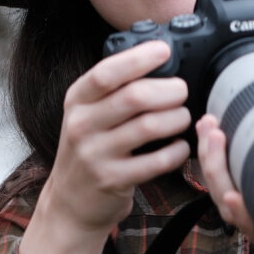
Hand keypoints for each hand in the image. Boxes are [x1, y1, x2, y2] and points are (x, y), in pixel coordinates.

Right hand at [20, 41, 190, 253]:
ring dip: (176, 118)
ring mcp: (95, 154)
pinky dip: (176, 151)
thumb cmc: (89, 150)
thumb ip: (113, 91)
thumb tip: (156, 61)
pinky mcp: (112, 180)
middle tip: (182, 91)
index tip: (163, 51)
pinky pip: (156, 161)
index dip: (139, 59)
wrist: (70, 202)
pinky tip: (180, 147)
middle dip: (168, 90)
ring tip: (182, 117)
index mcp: (76, 101)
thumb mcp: (88, 114)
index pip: (106, 73)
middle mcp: (81, 125)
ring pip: (149, 127)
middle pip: (134, 97)